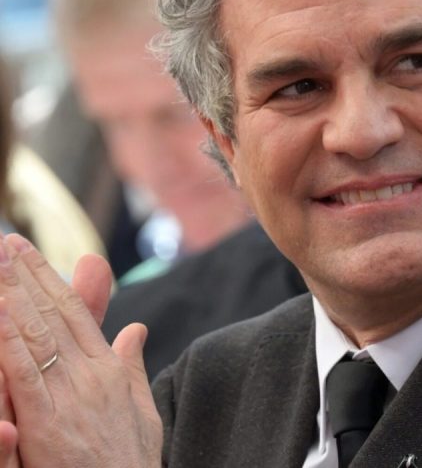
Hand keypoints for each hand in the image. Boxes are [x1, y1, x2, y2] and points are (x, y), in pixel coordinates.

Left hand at [0, 235, 161, 467]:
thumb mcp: (141, 414)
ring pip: (38, 335)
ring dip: (16, 296)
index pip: (77, 314)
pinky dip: (11, 341)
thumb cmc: (130, 466)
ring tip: (0, 264)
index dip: (54, 282)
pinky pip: (24, 374)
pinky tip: (1, 314)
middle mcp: (92, 375)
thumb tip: (134, 330)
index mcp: (111, 371)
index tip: (32, 256)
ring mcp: (70, 398)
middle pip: (56, 315)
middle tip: (9, 243)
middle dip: (30, 276)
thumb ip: (131, 368)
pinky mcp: (46, 425)